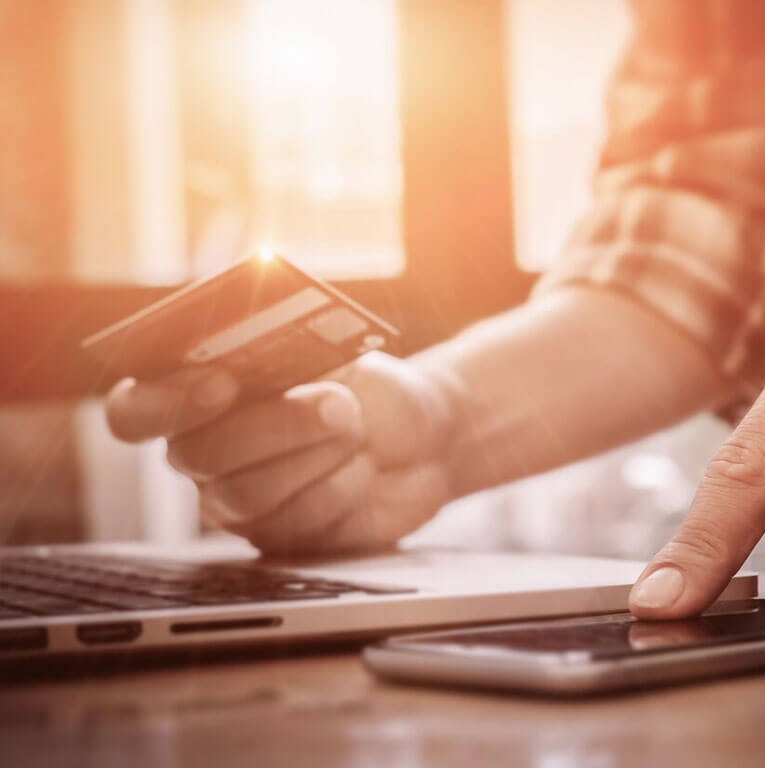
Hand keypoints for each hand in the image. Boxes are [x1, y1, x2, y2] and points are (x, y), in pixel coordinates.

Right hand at [105, 352, 458, 554]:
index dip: (165, 403)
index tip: (223, 384)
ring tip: (358, 433)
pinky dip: (341, 488)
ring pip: (249, 494)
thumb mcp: (337, 356)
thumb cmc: (372, 389)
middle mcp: (205, 454)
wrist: (426, 437)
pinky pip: (294, 523)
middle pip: (200, 456)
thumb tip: (266, 359)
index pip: (134, 411)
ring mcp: (238, 502)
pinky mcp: (280, 538)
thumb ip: (294, 357)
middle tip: (339, 405)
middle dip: (278, 426)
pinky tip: (362, 469)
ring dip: (316, 455)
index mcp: (200, 395)